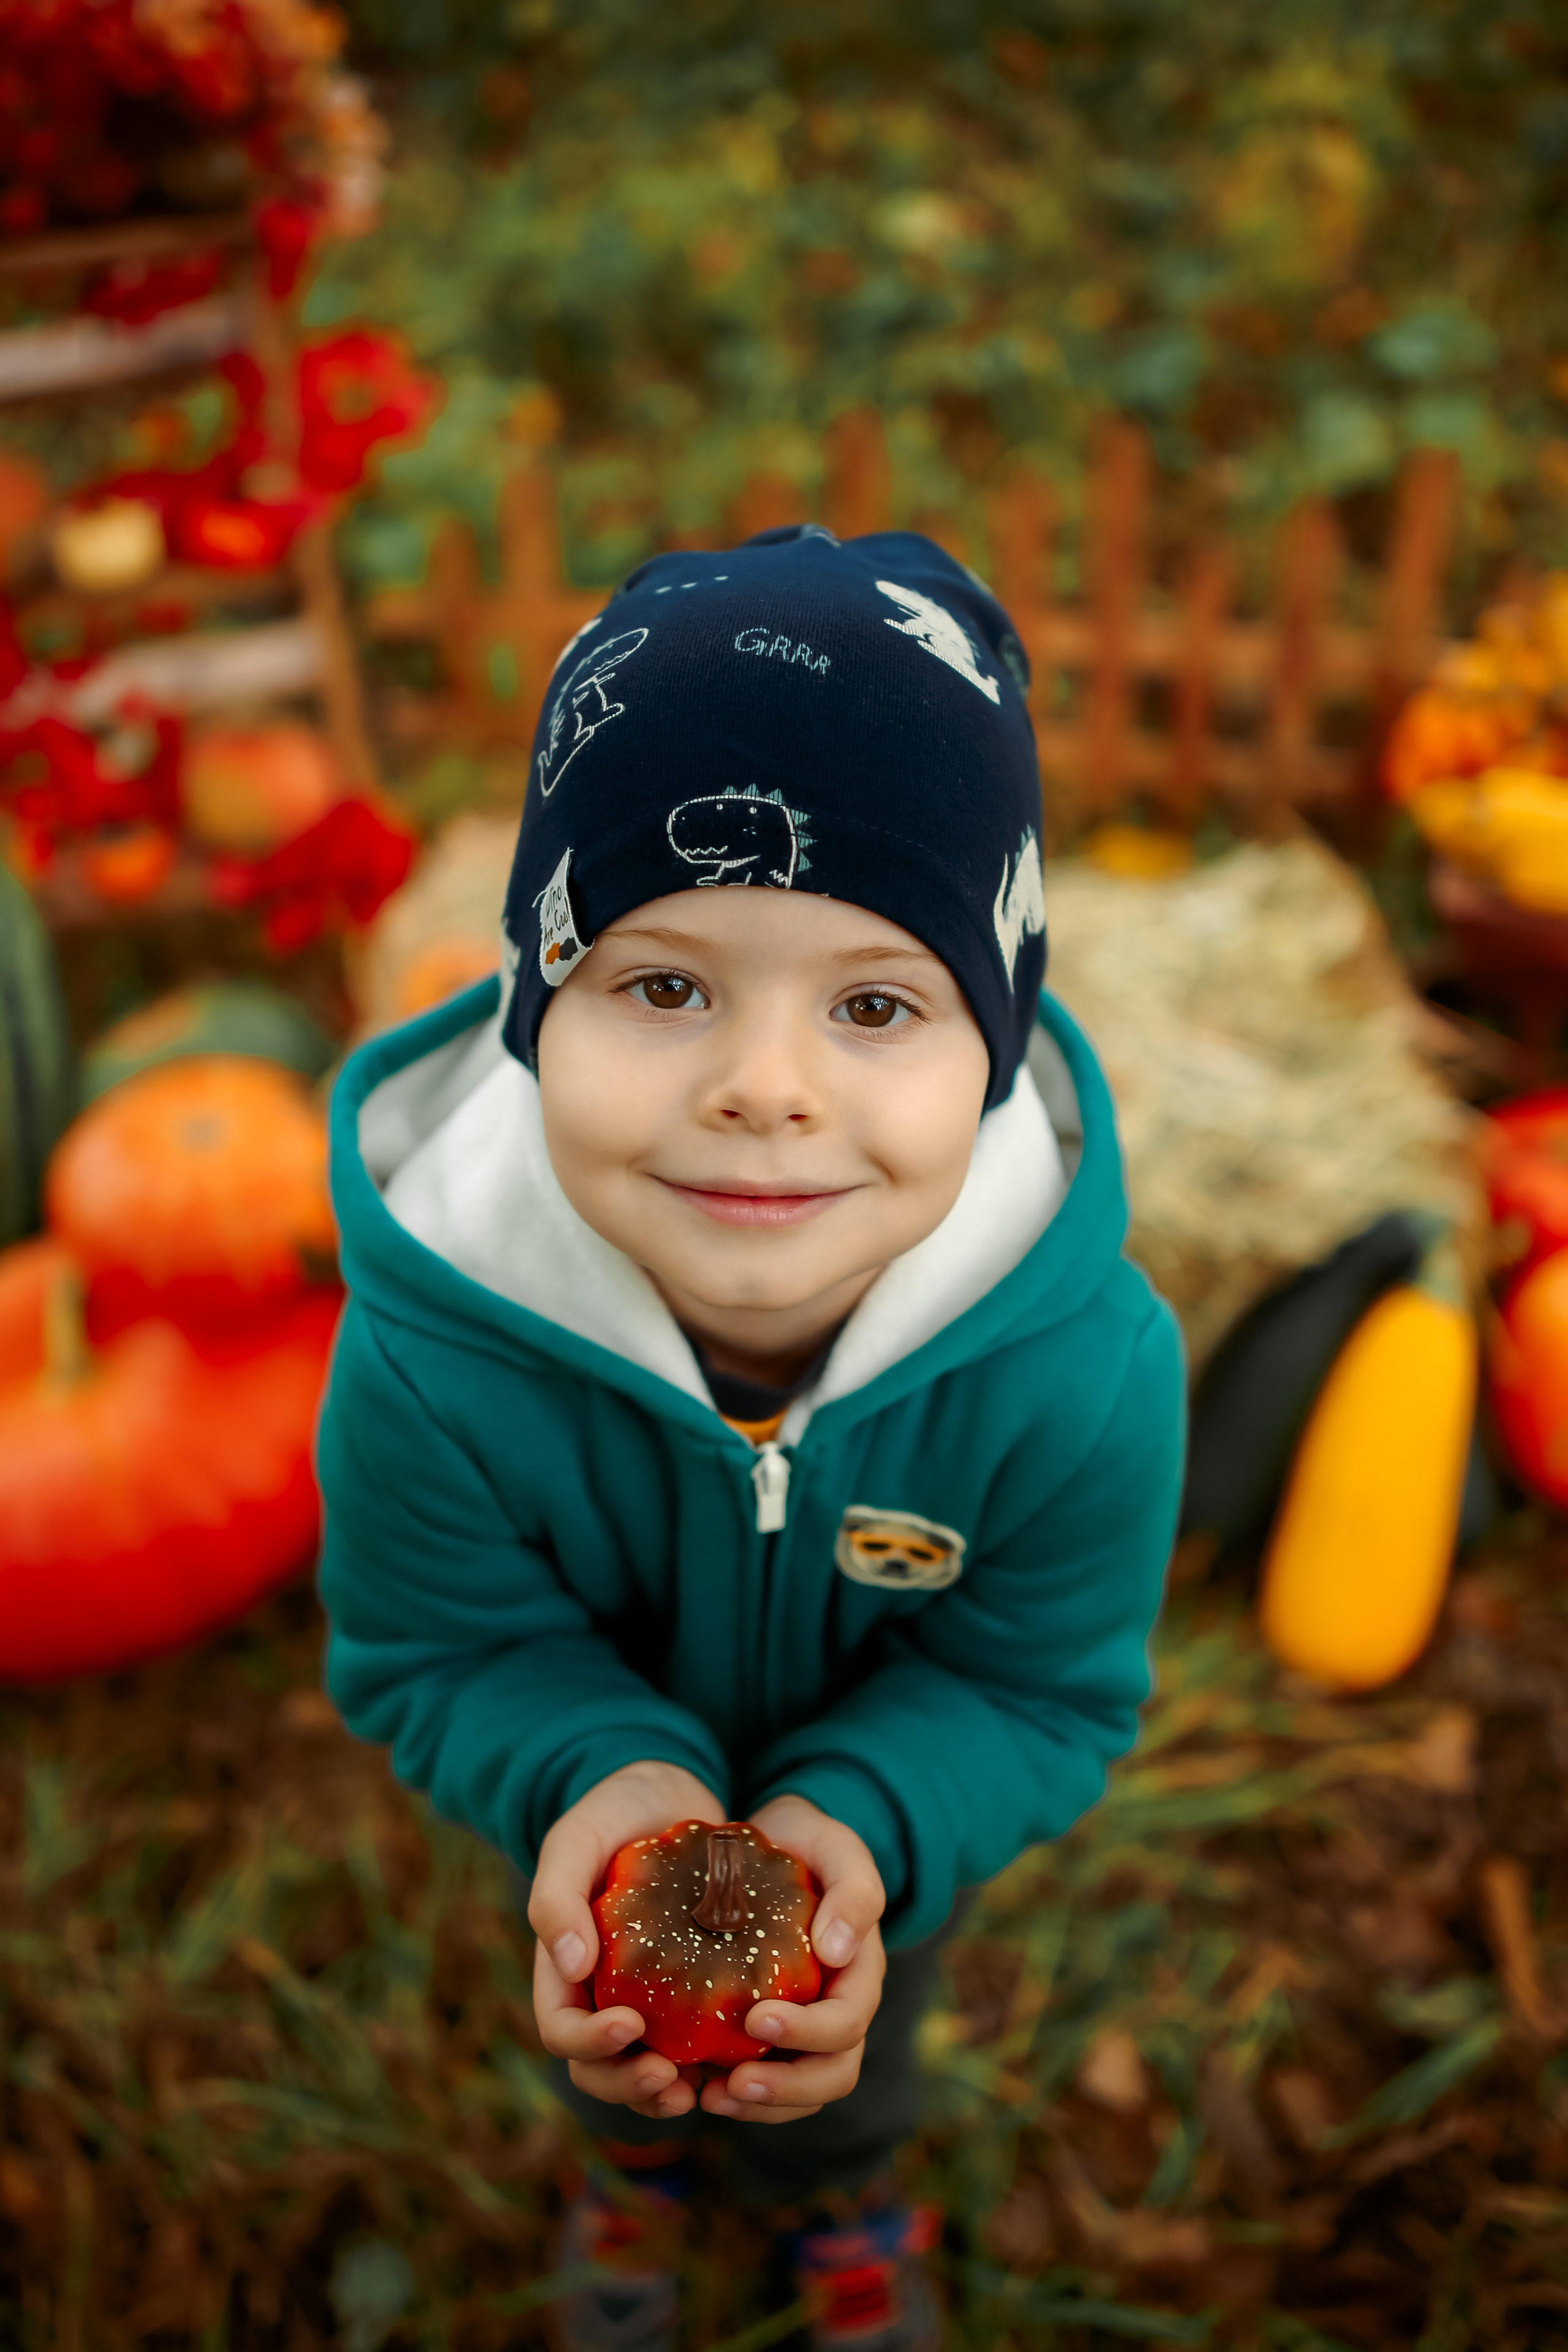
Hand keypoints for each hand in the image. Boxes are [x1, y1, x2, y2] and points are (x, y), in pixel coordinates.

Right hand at [529, 1760, 723, 2121]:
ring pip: (645, 2068)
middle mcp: (601, 1996)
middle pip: (601, 2068)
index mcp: (565, 1970)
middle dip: (630, 2085)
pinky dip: (706, 2064)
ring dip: (666, 2091)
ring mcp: (645, 1999)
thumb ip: (557, 1896)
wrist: (663, 1794)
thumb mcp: (575, 1840)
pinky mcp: (689, 1991)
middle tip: (672, 2080)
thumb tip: (570, 1966)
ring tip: (701, 2089)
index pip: (563, 2029)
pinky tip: (737, 2062)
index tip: (629, 2025)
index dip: (589, 2044)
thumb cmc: (611, 1813)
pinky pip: (691, 2042)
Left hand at [699, 1792, 886, 2126]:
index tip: (756, 2019)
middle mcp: (836, 2012)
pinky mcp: (765, 2032)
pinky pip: (760, 2078)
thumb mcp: (839, 1849)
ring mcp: (803, 2028)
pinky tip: (692, 2083)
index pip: (846, 2025)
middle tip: (730, 2085)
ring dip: (757, 2104)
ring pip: (796, 2092)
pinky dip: (733, 2092)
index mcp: (858, 1977)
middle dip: (784, 2090)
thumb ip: (854, 1893)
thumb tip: (839, 1952)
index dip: (808, 2034)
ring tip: (706, 2097)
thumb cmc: (811, 1843)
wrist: (777, 1839)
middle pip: (829, 2076)